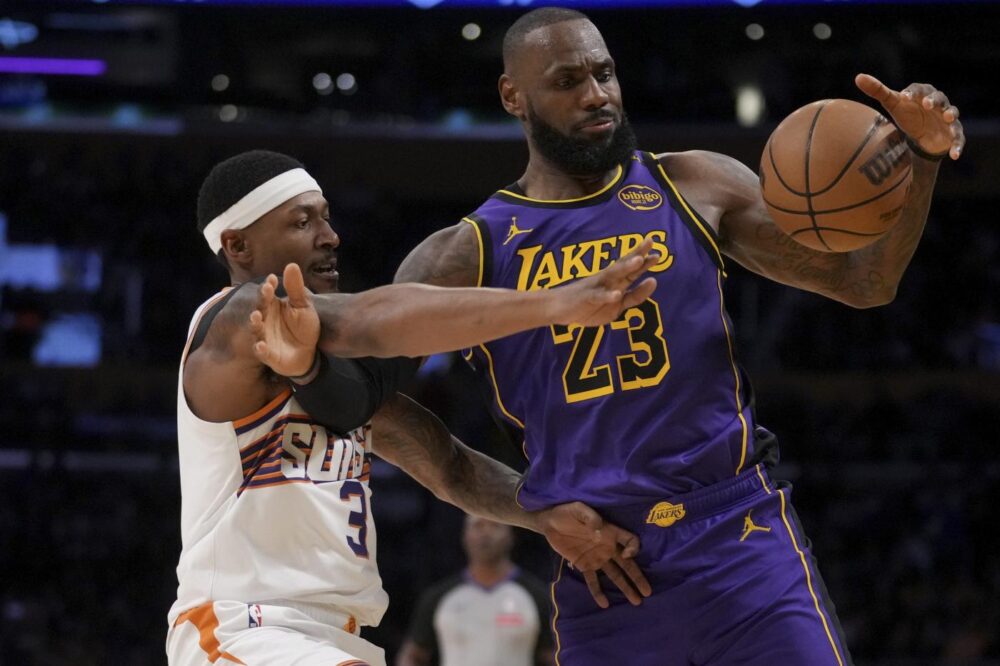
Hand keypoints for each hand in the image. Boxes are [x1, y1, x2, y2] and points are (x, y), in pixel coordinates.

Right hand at [248, 263, 320, 376]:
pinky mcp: (269, 354)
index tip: (272, 279)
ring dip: (255, 323)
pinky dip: (260, 349)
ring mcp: (265, 337)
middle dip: (261, 301)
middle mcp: (265, 320)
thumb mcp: (303, 306)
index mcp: (272, 306)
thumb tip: (291, 264)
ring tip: (256, 316)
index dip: (269, 286)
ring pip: (256, 329)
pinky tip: (261, 345)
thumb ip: (296, 288)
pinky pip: (262, 352)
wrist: (309, 352)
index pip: (267, 294)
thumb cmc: (303, 327)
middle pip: (260, 308)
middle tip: (265, 292)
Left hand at [537, 502, 651, 607]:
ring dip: (625, 588)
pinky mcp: (584, 565)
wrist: (550, 522)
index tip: (626, 555)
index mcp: (609, 532)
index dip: (633, 548)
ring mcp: (597, 558)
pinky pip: (593, 580)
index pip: (630, 541)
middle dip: (637, 577)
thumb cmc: (567, 512)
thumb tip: (598, 527)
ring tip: (636, 601)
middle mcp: (607, 547)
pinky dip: (597, 592)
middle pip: (627, 564)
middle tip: (647, 592)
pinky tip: (604, 604)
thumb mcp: (578, 509)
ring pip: (615, 575)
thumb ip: (589, 516)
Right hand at [549, 238, 658, 326]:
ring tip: (639, 261)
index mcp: (616, 281)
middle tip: (651, 241)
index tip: (658, 250)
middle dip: (637, 253)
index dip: (644, 258)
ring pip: (613, 275)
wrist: (559, 308)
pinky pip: (598, 296)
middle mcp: (607, 280)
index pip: (632, 268)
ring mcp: (596, 287)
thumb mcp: (618, 306)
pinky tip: (616, 295)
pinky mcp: (586, 298)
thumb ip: (635, 296)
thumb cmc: (590, 305)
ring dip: (626, 267)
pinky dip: (607, 296)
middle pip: (624, 264)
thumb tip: (653, 281)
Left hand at [855, 73, 964, 159]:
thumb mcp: (892, 104)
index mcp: (923, 94)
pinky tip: (954, 155)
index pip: (919, 89)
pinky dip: (958, 145)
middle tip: (927, 104)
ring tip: (948, 118)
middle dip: (934, 100)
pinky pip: (958, 138)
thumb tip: (858, 77)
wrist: (922, 134)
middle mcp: (939, 104)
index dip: (912, 92)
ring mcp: (947, 118)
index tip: (903, 96)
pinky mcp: (953, 133)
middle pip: (939, 98)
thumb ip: (877, 90)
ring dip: (951, 114)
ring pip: (953, 113)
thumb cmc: (907, 114)